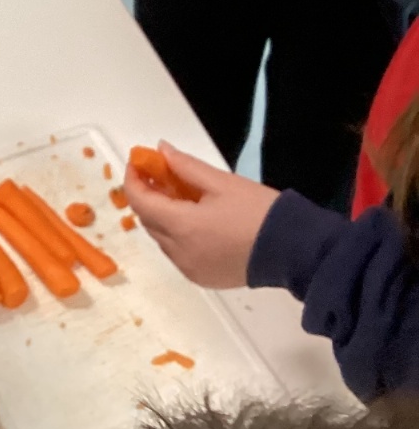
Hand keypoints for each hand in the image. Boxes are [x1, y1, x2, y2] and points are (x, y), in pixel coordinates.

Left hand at [125, 141, 279, 287]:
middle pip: (148, 221)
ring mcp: (190, 269)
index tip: (138, 162)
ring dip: (161, 216)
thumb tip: (161, 150)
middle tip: (158, 174)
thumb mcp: (221, 182)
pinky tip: (191, 219)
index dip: (133, 180)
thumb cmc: (259, 211)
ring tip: (177, 194)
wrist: (294, 249)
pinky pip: (177, 253)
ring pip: (161, 238)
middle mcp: (179, 253)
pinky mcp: (203, 278)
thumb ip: (185, 166)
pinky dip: (176, 235)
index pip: (141, 202)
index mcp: (182, 228)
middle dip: (148, 196)